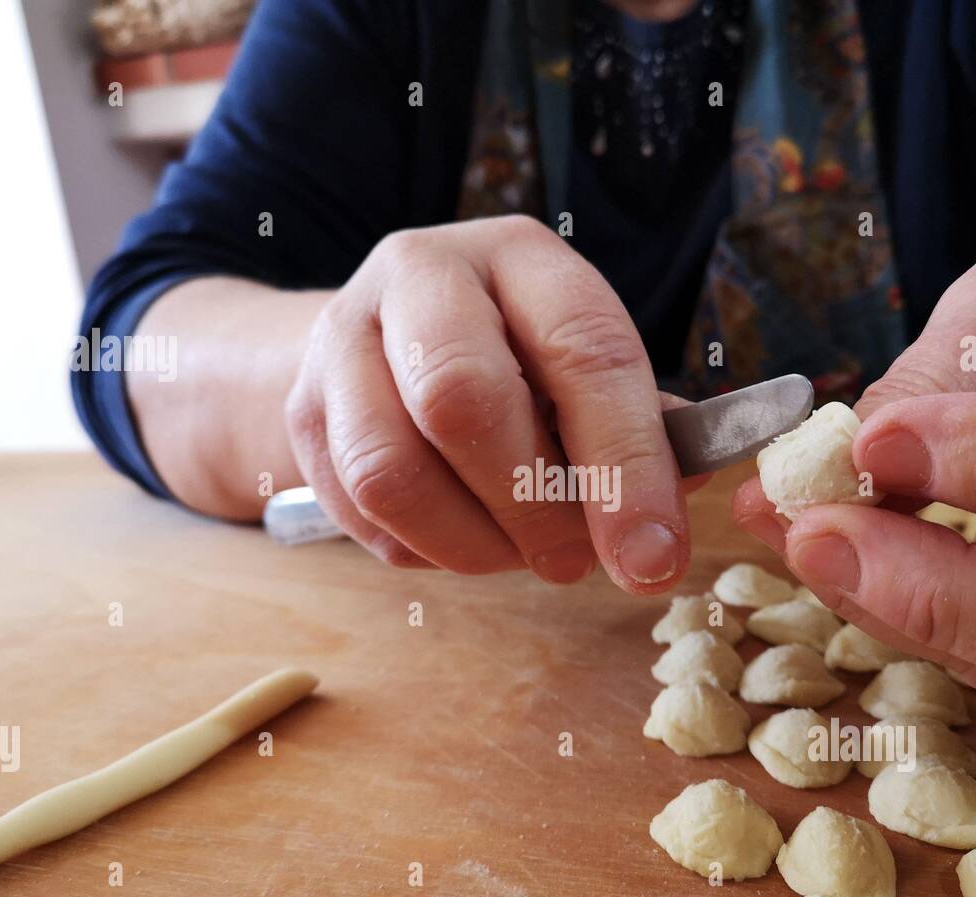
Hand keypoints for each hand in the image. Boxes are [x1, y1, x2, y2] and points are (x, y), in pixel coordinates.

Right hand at [286, 215, 696, 592]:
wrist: (382, 341)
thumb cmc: (510, 358)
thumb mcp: (580, 365)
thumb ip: (635, 428)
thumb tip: (671, 513)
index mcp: (519, 256)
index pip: (582, 350)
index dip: (626, 463)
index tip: (654, 555)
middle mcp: (421, 276)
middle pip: (462, 399)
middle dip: (532, 506)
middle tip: (571, 560)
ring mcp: (343, 340)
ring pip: (392, 472)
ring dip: (472, 543)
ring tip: (519, 555)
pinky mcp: (304, 411)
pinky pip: (360, 513)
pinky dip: (426, 550)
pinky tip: (464, 536)